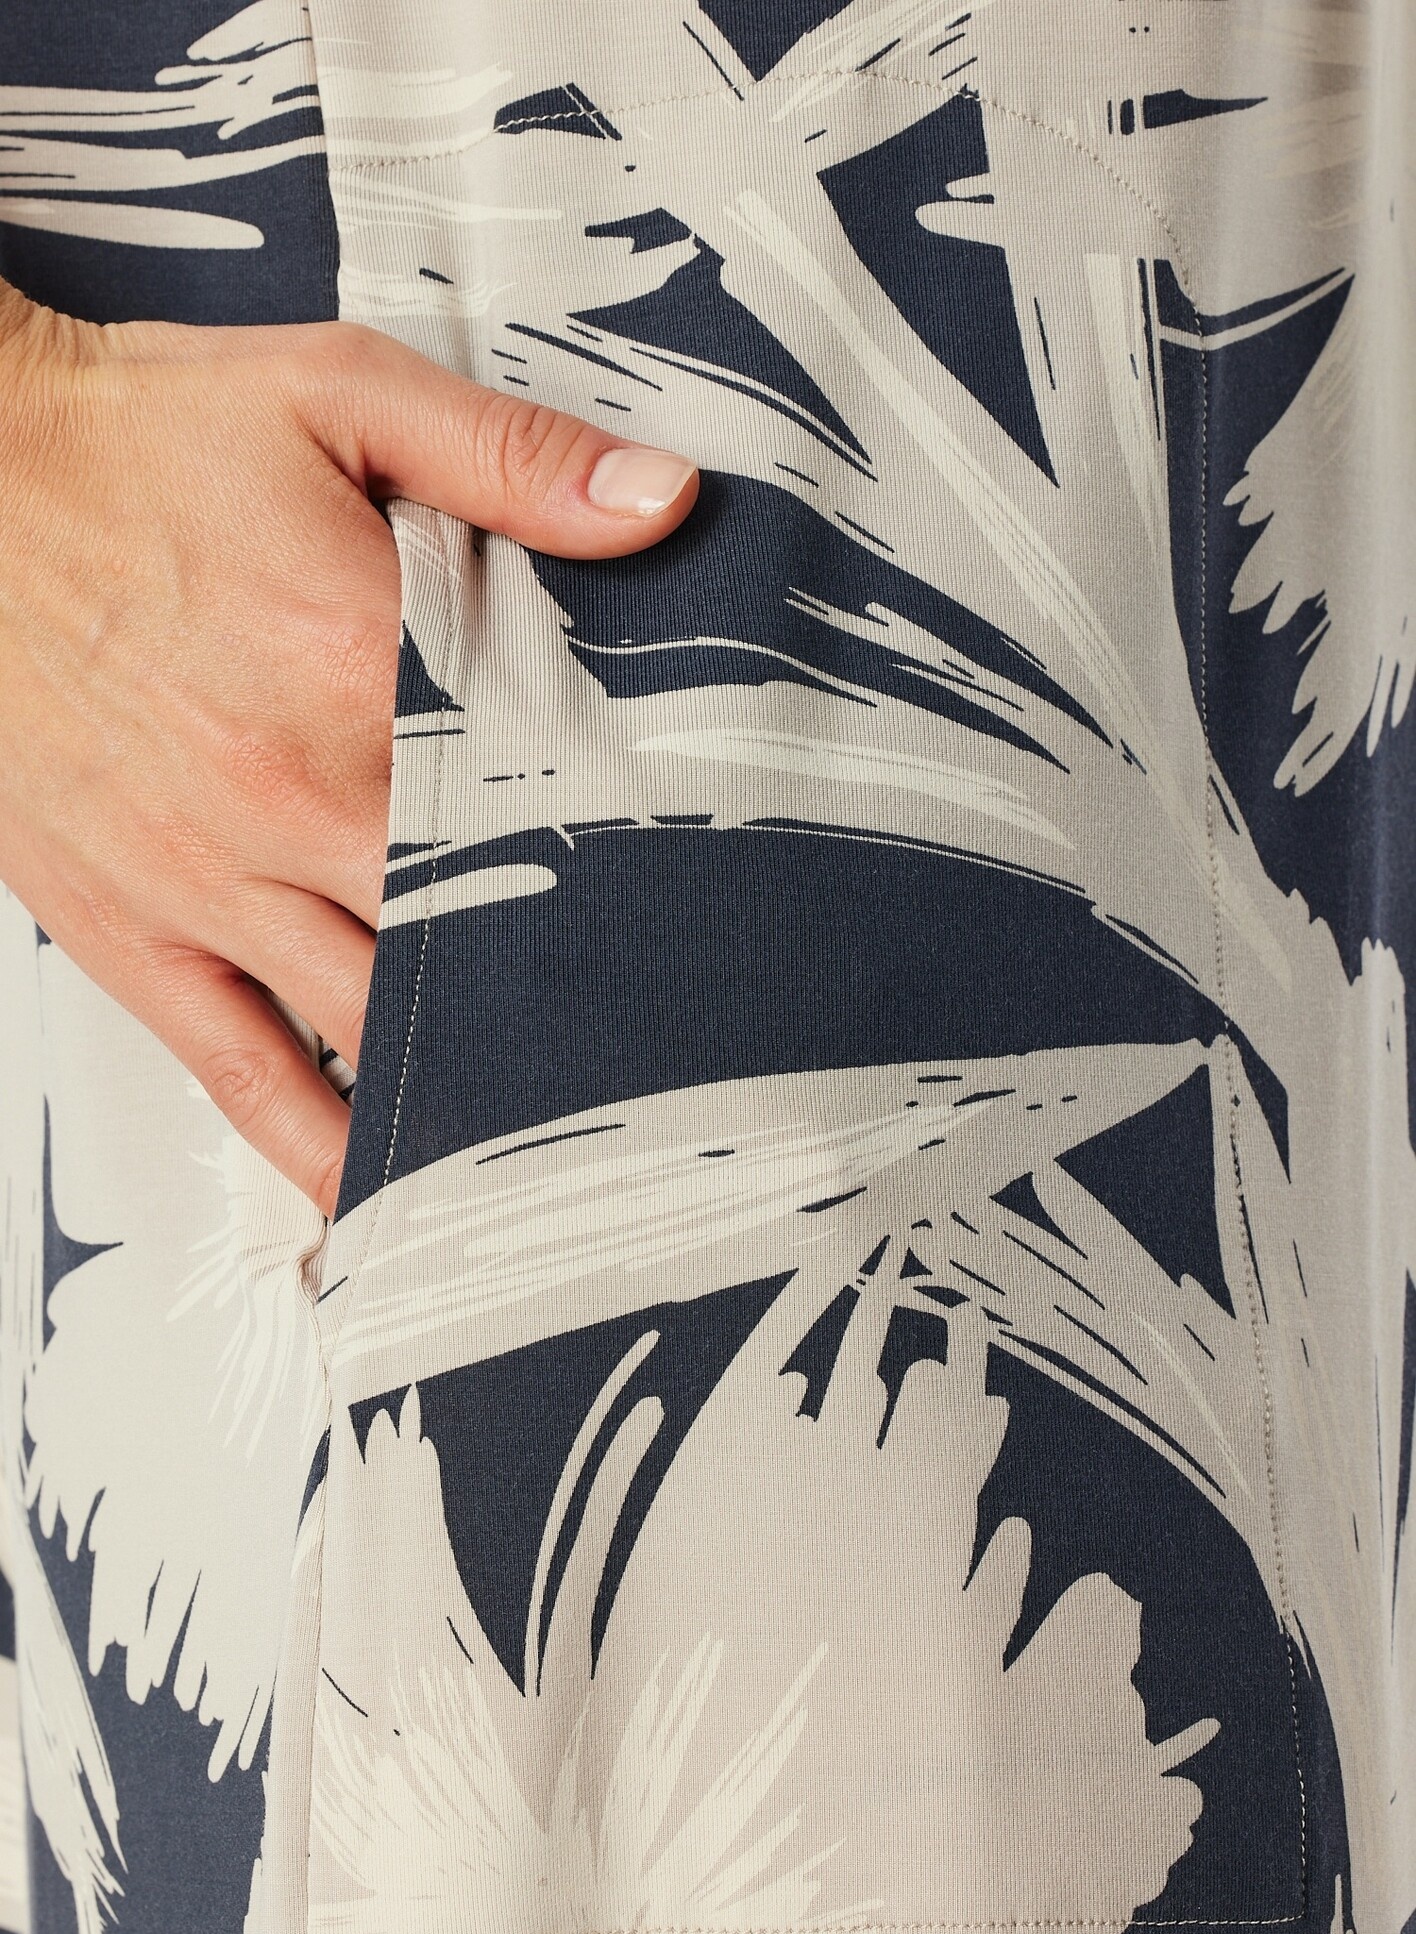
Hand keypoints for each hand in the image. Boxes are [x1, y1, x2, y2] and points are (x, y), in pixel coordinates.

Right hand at [0, 284, 697, 1216]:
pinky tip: (383, 1201)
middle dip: (582, 998)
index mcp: (357, 671)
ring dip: (477, 1093)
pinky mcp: (132, 933)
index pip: (545, 804)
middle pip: (475, 939)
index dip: (642, 867)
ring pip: (374, 1028)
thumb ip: (510, 461)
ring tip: (583, 1162)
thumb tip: (659, 505)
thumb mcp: (337, 397)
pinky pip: (241, 1074)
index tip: (722, 917)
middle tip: (693, 1063)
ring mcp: (208, 884)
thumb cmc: (131, 442)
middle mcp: (288, 801)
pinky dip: (317, 1149)